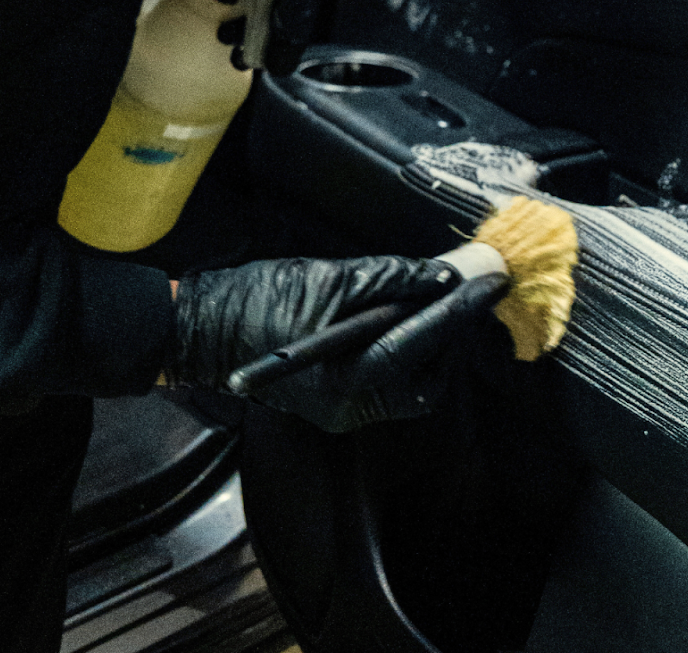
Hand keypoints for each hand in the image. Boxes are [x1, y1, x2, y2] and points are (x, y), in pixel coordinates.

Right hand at [170, 256, 488, 431]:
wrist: (197, 329)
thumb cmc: (256, 299)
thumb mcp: (329, 278)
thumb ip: (390, 279)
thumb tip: (440, 275)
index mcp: (347, 379)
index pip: (421, 342)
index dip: (458, 311)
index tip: (490, 284)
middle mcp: (350, 408)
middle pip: (425, 378)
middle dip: (446, 336)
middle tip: (457, 292)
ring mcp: (342, 412)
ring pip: (410, 384)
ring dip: (426, 344)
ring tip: (427, 302)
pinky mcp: (335, 405)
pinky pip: (386, 384)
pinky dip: (401, 352)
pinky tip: (398, 320)